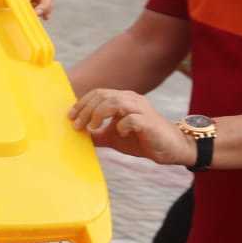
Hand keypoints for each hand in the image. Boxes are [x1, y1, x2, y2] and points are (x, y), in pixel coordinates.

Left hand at [68, 89, 195, 165]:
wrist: (172, 149)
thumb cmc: (142, 140)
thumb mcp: (114, 137)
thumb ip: (97, 134)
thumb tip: (77, 135)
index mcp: (123, 99)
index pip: (98, 93)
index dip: (82, 103)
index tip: (70, 117)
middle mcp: (132, 100)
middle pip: (103, 95)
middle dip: (86, 110)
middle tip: (77, 125)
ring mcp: (141, 109)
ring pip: (115, 102)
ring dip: (98, 114)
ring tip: (92, 128)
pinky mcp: (149, 123)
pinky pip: (132, 119)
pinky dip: (121, 125)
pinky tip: (118, 133)